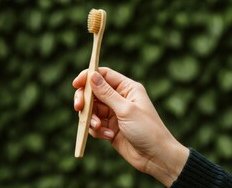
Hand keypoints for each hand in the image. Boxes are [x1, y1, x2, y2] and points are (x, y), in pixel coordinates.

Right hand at [73, 67, 188, 186]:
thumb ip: (107, 93)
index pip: (104, 75)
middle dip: (85, 100)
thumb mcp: (126, 109)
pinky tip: (108, 136)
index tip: (76, 84)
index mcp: (127, 88)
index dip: (88, 76)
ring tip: (99, 127)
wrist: (155, 157)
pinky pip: (95, 125)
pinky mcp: (110, 128)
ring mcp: (114, 113)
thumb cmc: (147, 129)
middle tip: (79, 107)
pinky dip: (97, 130)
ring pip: (92, 110)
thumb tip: (92, 75)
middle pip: (93, 92)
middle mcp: (119, 98)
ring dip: (92, 118)